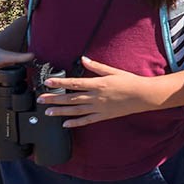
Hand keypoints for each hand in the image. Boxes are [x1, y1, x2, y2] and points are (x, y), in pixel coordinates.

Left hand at [37, 57, 152, 127]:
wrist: (143, 95)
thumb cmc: (129, 81)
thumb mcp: (113, 71)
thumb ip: (96, 66)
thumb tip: (83, 59)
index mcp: (98, 84)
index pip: (75, 83)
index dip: (60, 83)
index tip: (47, 83)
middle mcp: (96, 97)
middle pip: (71, 98)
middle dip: (54, 98)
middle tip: (41, 99)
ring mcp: (99, 108)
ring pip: (75, 110)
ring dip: (60, 111)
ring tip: (48, 112)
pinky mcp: (103, 116)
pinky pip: (86, 121)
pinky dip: (75, 123)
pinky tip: (65, 124)